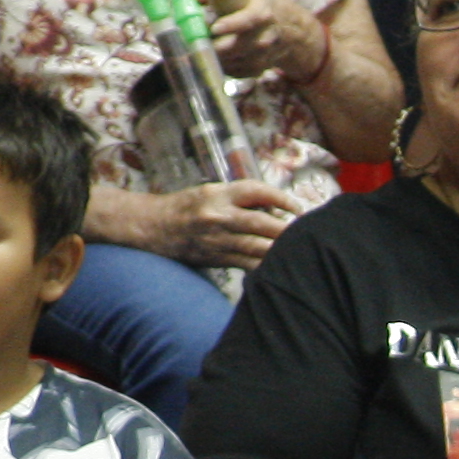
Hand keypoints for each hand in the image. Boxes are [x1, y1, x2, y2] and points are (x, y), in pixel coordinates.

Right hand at [139, 180, 299, 271]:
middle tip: (307, 233)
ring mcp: (217, 239)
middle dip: (288, 229)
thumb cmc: (185, 208)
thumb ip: (239, 199)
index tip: (296, 207)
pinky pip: (248, 265)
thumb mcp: (210, 193)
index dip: (282, 197)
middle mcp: (218, 215)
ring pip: (258, 246)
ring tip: (300, 250)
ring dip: (281, 249)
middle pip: (263, 222)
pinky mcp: (216, 258)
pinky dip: (266, 266)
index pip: (257, 191)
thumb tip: (276, 209)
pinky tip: (281, 267)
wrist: (151, 227)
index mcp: (218, 194)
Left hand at [209, 0, 328, 87]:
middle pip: (236, 47)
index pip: (248, 21)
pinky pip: (238, 73)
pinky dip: (223, 68)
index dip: (231, 25)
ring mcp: (264, 55)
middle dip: (213, 47)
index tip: (214, 28)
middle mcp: (265, 37)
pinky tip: (214, 59)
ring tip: (199, 51)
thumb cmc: (262, 4)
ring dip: (215, 58)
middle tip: (194, 42)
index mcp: (262, 13)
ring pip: (234, 62)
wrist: (291, 29)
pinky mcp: (260, 68)